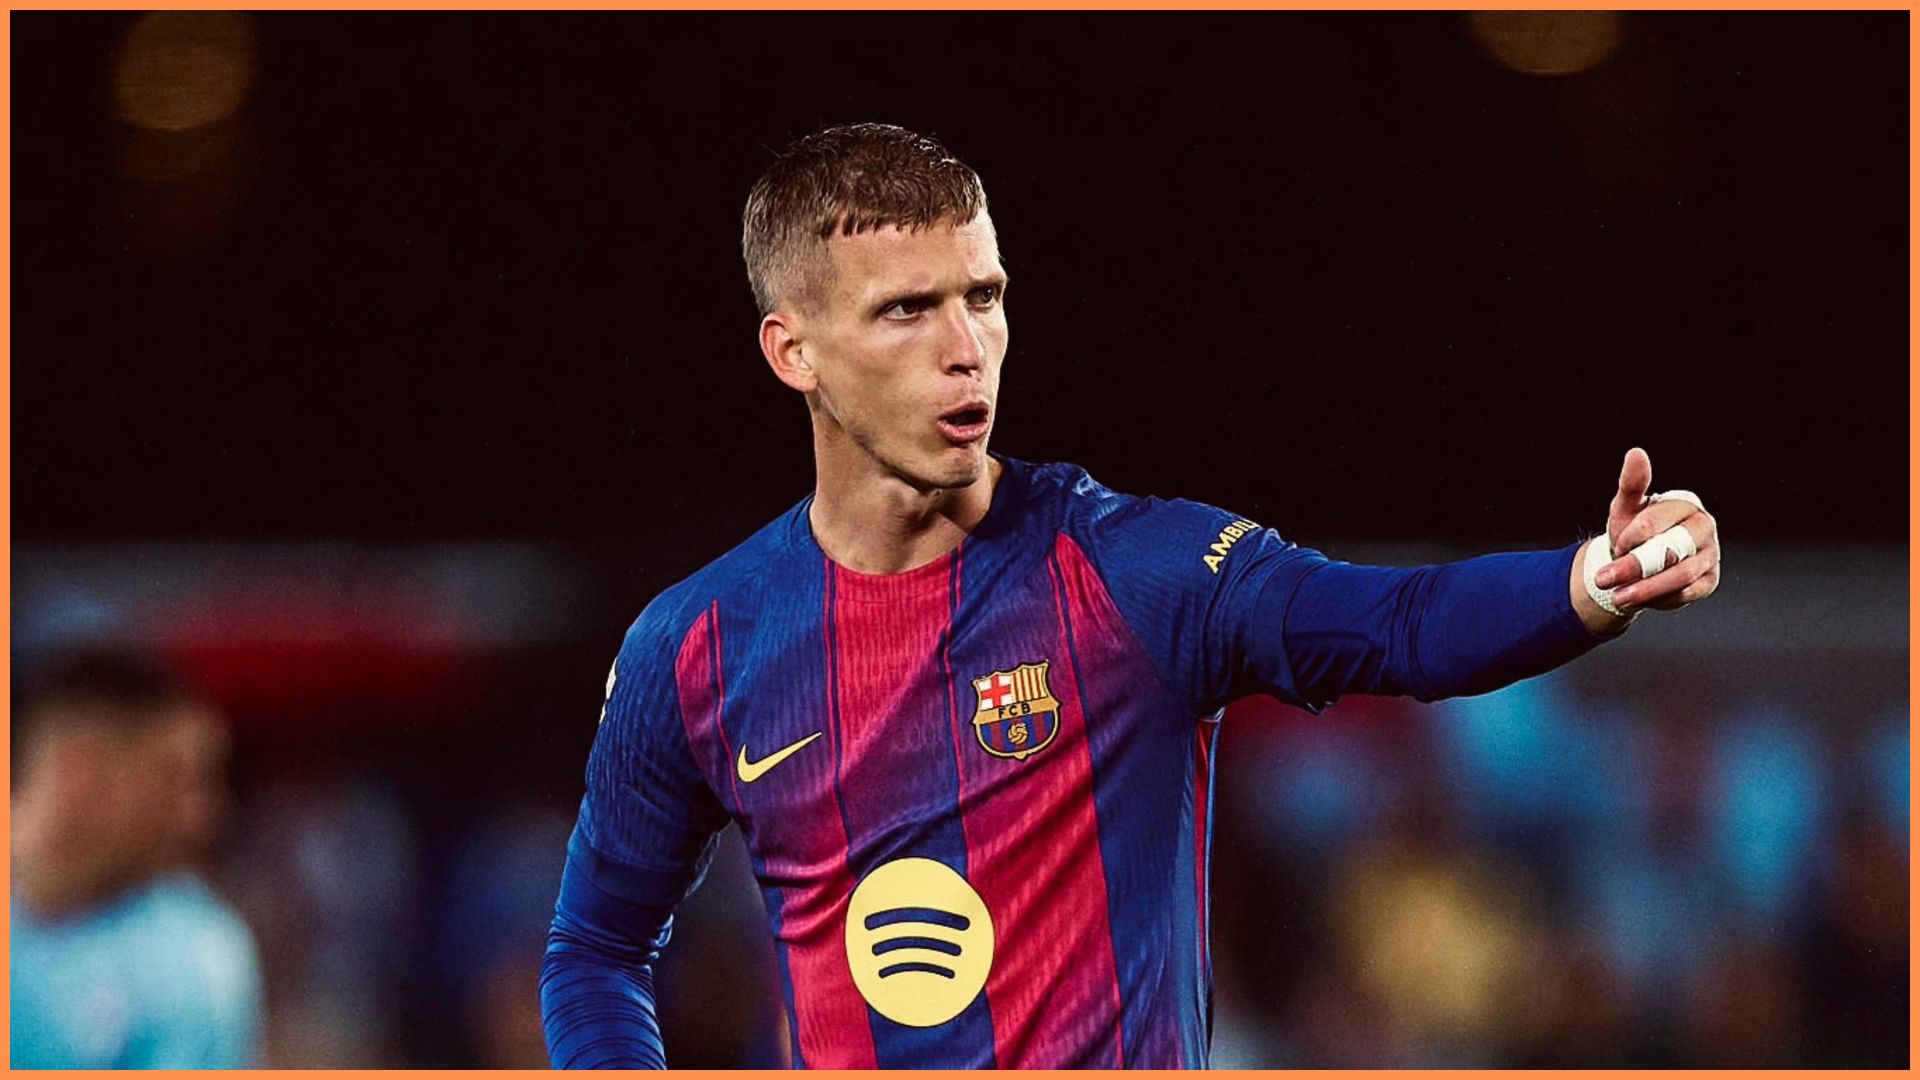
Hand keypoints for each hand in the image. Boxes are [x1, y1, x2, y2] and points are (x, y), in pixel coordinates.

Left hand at [1594, 447, 1721, 611]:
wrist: (1642, 558)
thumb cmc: (1635, 529)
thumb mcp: (1627, 508)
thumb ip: (1632, 484)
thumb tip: (1636, 453)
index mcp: (1684, 505)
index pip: (1656, 522)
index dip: (1631, 537)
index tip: (1614, 545)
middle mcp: (1703, 528)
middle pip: (1671, 550)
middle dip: (1634, 567)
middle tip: (1603, 579)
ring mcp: (1710, 555)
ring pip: (1680, 575)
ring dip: (1645, 589)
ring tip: (1617, 597)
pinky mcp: (1709, 580)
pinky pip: (1686, 594)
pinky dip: (1661, 599)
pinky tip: (1639, 600)